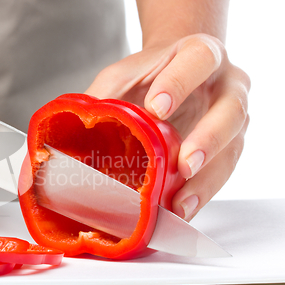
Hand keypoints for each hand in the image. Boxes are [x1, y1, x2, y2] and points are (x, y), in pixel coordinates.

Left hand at [85, 33, 249, 219]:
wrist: (179, 74)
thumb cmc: (153, 74)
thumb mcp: (125, 74)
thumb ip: (104, 92)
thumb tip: (72, 122)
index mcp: (201, 54)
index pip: (199, 60)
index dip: (180, 83)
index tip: (156, 108)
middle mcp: (227, 86)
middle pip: (231, 111)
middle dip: (208, 139)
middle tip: (184, 163)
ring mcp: (233, 119)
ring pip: (232, 149)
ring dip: (207, 179)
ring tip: (180, 201)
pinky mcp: (230, 147)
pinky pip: (222, 173)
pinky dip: (202, 194)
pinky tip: (182, 209)